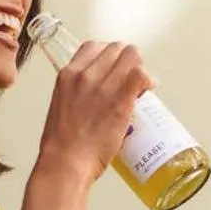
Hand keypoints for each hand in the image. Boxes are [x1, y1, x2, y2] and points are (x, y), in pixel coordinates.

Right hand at [37, 40, 153, 187]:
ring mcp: (103, 86)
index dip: (109, 56)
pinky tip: (148, 91)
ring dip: (140, 69)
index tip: (114, 69)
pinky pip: (141, 75)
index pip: (94, 47)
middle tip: (132, 79)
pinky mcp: (120, 99)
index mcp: (67, 75)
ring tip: (141, 86)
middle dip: (127, 61)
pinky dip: (148, 80)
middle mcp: (84, 75)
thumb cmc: (62, 144)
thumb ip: (77, 93)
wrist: (65, 162)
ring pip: (132, 56)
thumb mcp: (62, 106)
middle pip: (116, 48)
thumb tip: (97, 95)